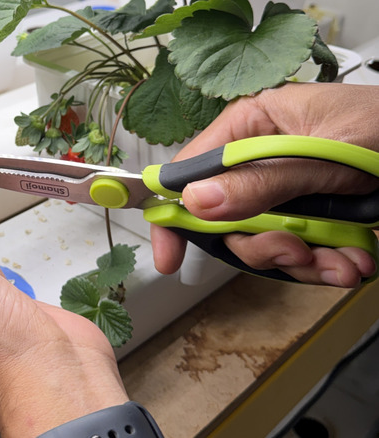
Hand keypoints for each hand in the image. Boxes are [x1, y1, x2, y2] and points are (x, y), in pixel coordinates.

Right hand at [152, 82, 378, 286]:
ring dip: (304, 261)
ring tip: (342, 260)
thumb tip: (197, 202)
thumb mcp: (328, 152)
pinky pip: (300, 255)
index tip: (169, 254)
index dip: (175, 213)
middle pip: (227, 220)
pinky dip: (327, 266)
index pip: (192, 172)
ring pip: (264, 244)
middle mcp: (263, 161)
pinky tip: (353, 259)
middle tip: (296, 250)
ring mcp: (288, 193)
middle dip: (263, 245)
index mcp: (254, 127)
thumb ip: (262, 179)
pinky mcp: (314, 218)